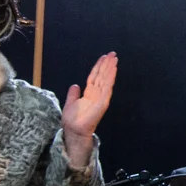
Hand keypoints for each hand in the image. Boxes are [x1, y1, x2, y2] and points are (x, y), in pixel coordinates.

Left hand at [62, 53, 118, 168]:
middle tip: (113, 54)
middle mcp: (96, 94)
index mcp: (89, 94)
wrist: (74, 131)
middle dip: (107, 65)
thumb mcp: (70, 103)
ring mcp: (101, 98)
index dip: (99, 67)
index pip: (95, 77)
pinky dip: (110, 78)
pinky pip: (107, 88)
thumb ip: (73, 94)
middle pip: (102, 76)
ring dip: (111, 69)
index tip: (104, 57)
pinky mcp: (103, 102)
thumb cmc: (72, 120)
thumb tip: (75, 85)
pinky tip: (113, 70)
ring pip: (106, 80)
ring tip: (115, 58)